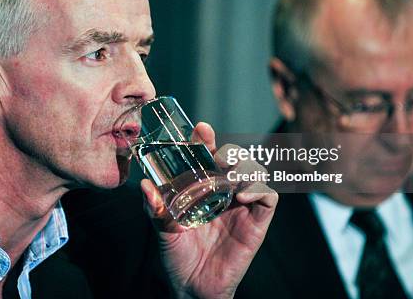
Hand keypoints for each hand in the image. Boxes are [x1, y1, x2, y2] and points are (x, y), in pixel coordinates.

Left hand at [141, 122, 277, 298]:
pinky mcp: (256, 222)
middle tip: (218, 153)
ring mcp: (242, 206)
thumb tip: (144, 185)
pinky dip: (258, 190)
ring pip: (254, 172)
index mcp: (202, 188)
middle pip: (234, 159)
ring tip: (229, 171)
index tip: (200, 130)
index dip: (206, 140)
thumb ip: (154, 207)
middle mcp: (224, 192)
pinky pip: (268, 198)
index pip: (207, 156)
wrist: (192, 287)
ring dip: (245, 166)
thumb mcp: (162, 228)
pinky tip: (241, 196)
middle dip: (228, 150)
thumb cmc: (178, 256)